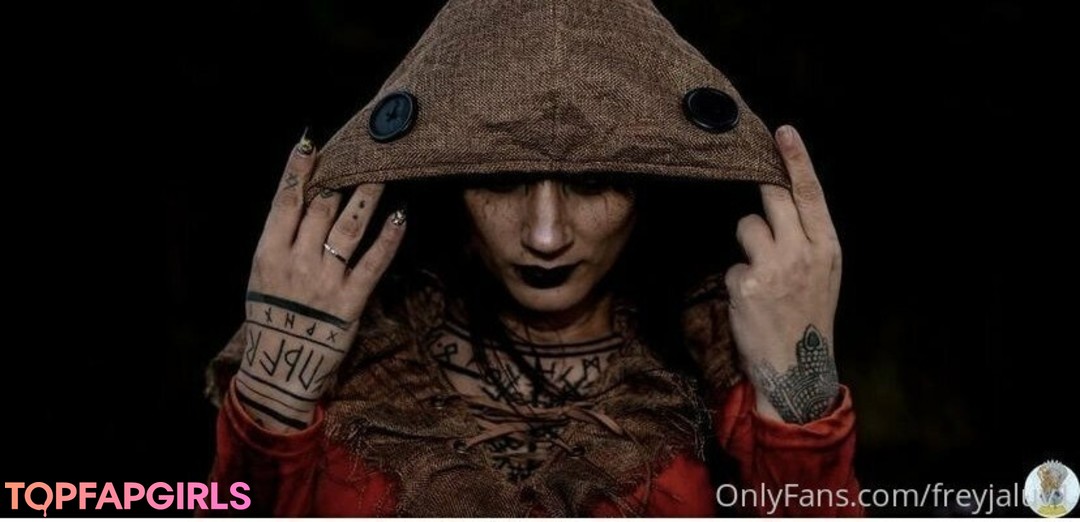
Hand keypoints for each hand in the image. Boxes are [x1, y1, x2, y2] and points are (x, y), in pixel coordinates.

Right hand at [235, 134, 406, 431]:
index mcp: (268, 253)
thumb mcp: (261, 276)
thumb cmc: (271, 318)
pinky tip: (401, 216)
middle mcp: (296, 262)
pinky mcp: (351, 301)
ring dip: (367, 195)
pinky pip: (373, 263)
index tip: (311, 143)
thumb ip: (281, 241)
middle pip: (321, 207)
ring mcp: (324, 281)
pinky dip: (388, 239)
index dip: (298, 170)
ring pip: (349, 227)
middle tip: (361, 147)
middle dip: (340, 173)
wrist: (281, 368)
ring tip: (384, 169)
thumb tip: (301, 201)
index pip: (285, 202)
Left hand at [725, 125, 841, 423]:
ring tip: (761, 275)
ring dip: (748, 244)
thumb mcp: (824, 273)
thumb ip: (807, 238)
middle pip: (773, 198)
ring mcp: (773, 268)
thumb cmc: (808, 316)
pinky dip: (737, 278)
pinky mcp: (746, 284)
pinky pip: (732, 263)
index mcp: (827, 247)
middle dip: (761, 190)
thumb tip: (783, 200)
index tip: (782, 131)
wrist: (798, 368)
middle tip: (754, 188)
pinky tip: (750, 301)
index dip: (796, 160)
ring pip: (747, 226)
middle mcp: (803, 253)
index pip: (810, 194)